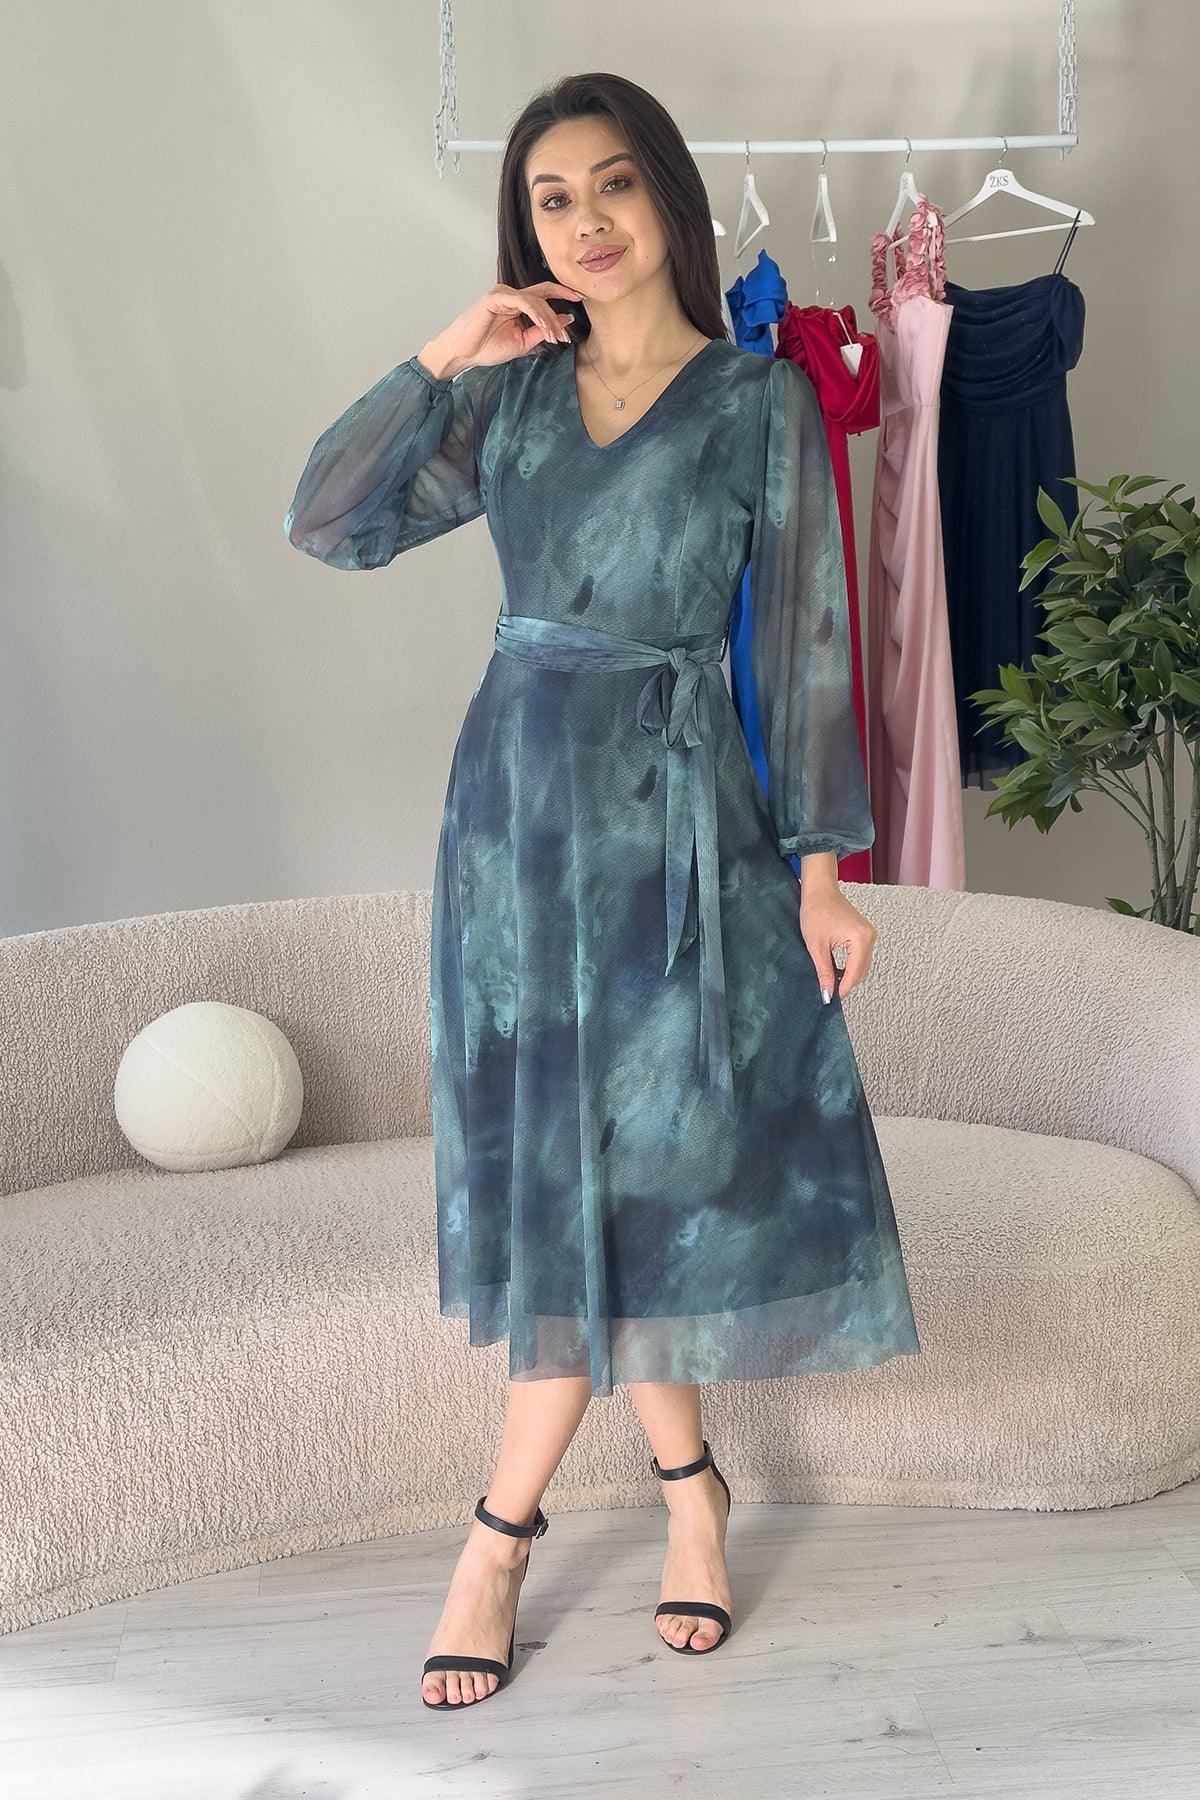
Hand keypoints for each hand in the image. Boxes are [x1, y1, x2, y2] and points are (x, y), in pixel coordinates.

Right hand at [422, 281, 584, 377]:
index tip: (581, 300)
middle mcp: (512, 295)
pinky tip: (544, 327)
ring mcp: (503, 293)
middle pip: (544, 293)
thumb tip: (565, 319)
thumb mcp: (522, 342)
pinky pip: (523, 302)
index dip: (563, 293)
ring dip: (549, 319)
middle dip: (561, 307)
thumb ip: (542, 331)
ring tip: (556, 336)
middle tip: (568, 331)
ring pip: (536, 300)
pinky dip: (536, 314)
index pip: (545, 293)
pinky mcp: (496, 297)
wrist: (464, 353)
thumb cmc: (487, 347)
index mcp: (518, 303)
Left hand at [798, 879, 877, 1003]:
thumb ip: (824, 972)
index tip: (832, 1000)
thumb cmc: (816, 911)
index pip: (854, 973)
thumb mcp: (816, 946)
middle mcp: (870, 937)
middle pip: (861, 972)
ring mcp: (870, 935)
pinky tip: (835, 970)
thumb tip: (828, 994)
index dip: (843, 988)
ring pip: (862, 966)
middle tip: (828, 992)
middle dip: (846, 983)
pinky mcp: (866, 935)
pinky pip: (861, 957)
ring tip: (830, 981)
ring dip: (848, 976)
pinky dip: (850, 966)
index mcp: (860, 939)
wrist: (820, 890)